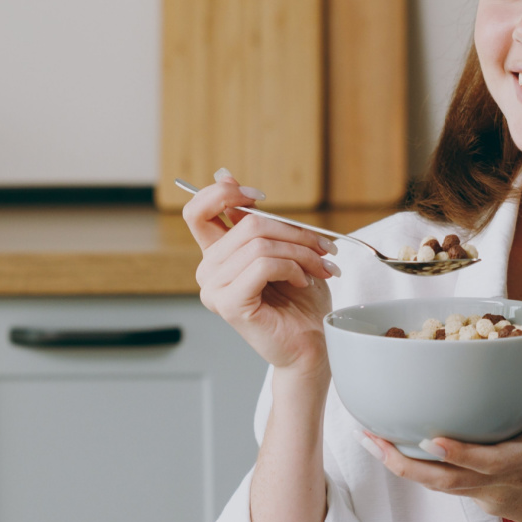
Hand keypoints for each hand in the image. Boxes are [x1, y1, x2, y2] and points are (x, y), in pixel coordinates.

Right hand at [182, 170, 337, 372]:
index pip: (197, 210)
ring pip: (259, 244)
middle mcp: (209, 271)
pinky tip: (302, 282)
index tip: (260, 197)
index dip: (224, 193)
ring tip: (319, 267)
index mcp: (217, 255)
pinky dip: (292, 268)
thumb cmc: (300, 302)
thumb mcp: (283, 249)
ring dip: (300, 252)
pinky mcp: (230, 305)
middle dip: (294, 231)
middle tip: (323, 247)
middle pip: (245, 223)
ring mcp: (215, 290)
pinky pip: (263, 265)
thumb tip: (225, 176)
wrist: (312, 346)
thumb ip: (257, 219)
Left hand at [360, 376, 521, 521]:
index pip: (486, 461)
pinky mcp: (491, 503)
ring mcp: (493, 498)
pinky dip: (427, 471)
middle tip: (369, 438)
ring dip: (405, 467)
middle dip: (403, 462)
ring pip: (442, 486)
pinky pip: (453, 487)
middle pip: (445, 480)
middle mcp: (502, 484)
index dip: (458, 452)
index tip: (429, 438)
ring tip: (373, 441)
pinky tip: (405, 452)